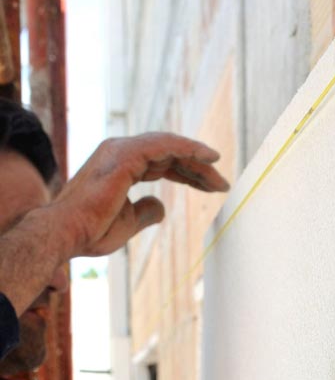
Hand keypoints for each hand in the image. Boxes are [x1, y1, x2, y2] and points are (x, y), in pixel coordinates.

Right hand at [51, 132, 229, 256]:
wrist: (67, 234)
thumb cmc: (91, 231)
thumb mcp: (128, 222)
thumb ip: (145, 211)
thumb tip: (161, 207)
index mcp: (121, 166)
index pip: (164, 164)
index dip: (189, 173)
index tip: (212, 186)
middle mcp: (120, 152)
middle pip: (171, 155)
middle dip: (198, 168)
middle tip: (221, 184)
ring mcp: (122, 150)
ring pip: (171, 147)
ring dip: (199, 159)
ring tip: (220, 176)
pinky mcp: (126, 154)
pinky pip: (166, 145)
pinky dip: (189, 147)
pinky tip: (209, 157)